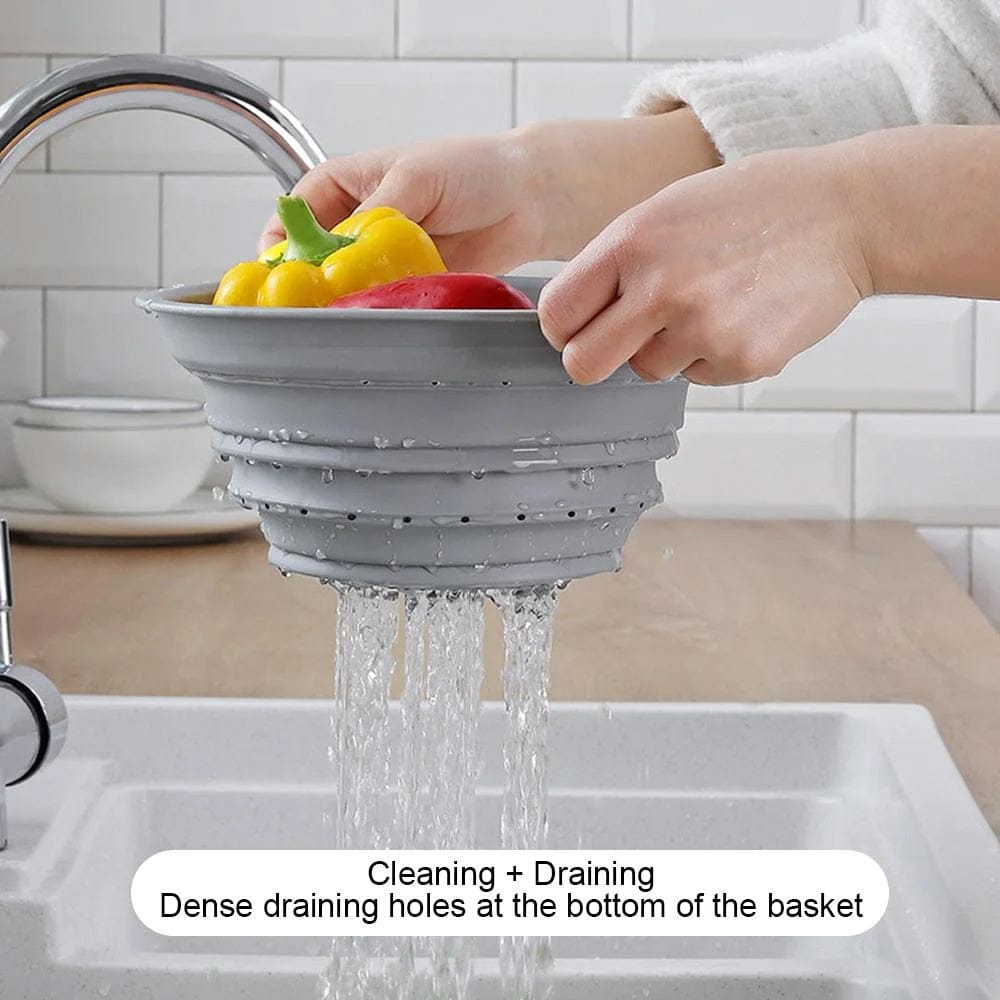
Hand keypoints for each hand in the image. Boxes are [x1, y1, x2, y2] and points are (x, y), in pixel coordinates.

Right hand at [259, 110, 719, 273]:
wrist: (528, 198)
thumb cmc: (472, 168)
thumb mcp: (414, 178)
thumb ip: (374, 215)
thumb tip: (340, 252)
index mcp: (342, 186)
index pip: (291, 218)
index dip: (278, 249)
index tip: (276, 276)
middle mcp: (356, 225)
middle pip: (314, 262)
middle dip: (309, 286)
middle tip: (310, 308)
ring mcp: (381, 259)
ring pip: (347, 288)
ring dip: (346, 304)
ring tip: (347, 317)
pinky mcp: (408, 286)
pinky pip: (383, 305)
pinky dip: (379, 315)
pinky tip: (380, 321)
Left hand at [538, 142, 872, 385]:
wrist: (845, 213)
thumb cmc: (753, 206)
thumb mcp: (667, 210)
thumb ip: (617, 262)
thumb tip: (575, 317)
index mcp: (631, 242)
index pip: (557, 314)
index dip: (563, 327)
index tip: (577, 328)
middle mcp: (660, 288)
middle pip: (584, 366)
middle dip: (596, 359)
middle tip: (621, 342)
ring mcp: (703, 328)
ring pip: (647, 372)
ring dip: (668, 350)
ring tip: (711, 304)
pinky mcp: (743, 359)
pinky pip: (699, 378)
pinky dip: (714, 356)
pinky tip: (744, 314)